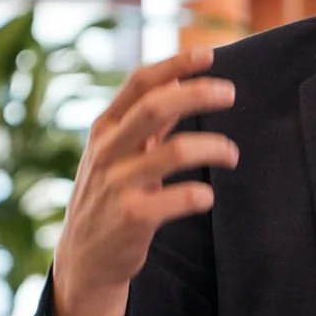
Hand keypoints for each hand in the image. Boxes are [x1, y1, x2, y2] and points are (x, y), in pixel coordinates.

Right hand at [50, 48, 237, 315]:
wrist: (83, 260)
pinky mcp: (132, 218)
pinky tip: (206, 197)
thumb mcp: (116, 155)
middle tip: (231, 93)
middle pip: (155, 107)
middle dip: (198, 94)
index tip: (210, 54)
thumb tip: (180, 83)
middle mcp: (107, 152)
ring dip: (214, 147)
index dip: (175, 65)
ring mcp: (117, 185)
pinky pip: (179, 198)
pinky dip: (201, 194)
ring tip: (232, 154)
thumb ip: (146, 124)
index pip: (139, 84)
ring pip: (175, 151)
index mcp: (104, 130)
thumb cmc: (108, 198)